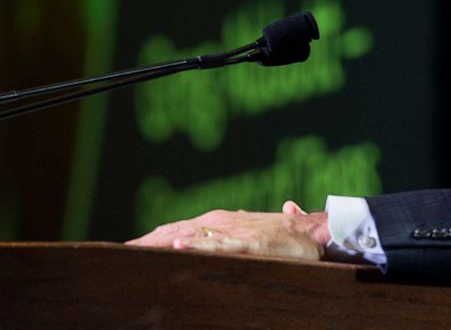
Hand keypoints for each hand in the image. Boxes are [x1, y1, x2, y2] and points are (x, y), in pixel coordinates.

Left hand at [126, 200, 329, 260]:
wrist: (316, 232)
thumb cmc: (291, 236)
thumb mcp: (260, 234)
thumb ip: (248, 231)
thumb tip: (271, 213)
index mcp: (221, 223)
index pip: (177, 230)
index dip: (151, 240)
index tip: (125, 251)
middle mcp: (221, 223)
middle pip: (173, 232)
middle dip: (144, 244)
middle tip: (115, 256)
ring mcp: (232, 232)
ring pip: (188, 236)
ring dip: (159, 244)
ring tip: (132, 251)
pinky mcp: (245, 243)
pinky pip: (215, 244)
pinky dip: (194, 245)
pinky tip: (176, 247)